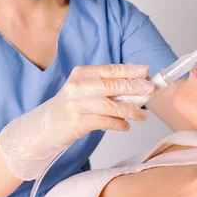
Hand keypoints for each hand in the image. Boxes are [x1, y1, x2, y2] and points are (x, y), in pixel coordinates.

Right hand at [0, 64, 153, 179]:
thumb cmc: (72, 105)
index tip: (146, 71)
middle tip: (150, 90)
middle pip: (111, 85)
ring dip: (130, 110)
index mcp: (81, 73)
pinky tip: (126, 126)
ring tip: (143, 115)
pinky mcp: (76, 122)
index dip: (129, 70)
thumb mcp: (85, 88)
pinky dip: (118, 124)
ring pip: (109, 105)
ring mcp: (75, 104)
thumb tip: (138, 80)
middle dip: (133, 87)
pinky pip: (103, 122)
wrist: (46, 126)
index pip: (109, 70)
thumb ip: (107, 84)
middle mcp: (77, 86)